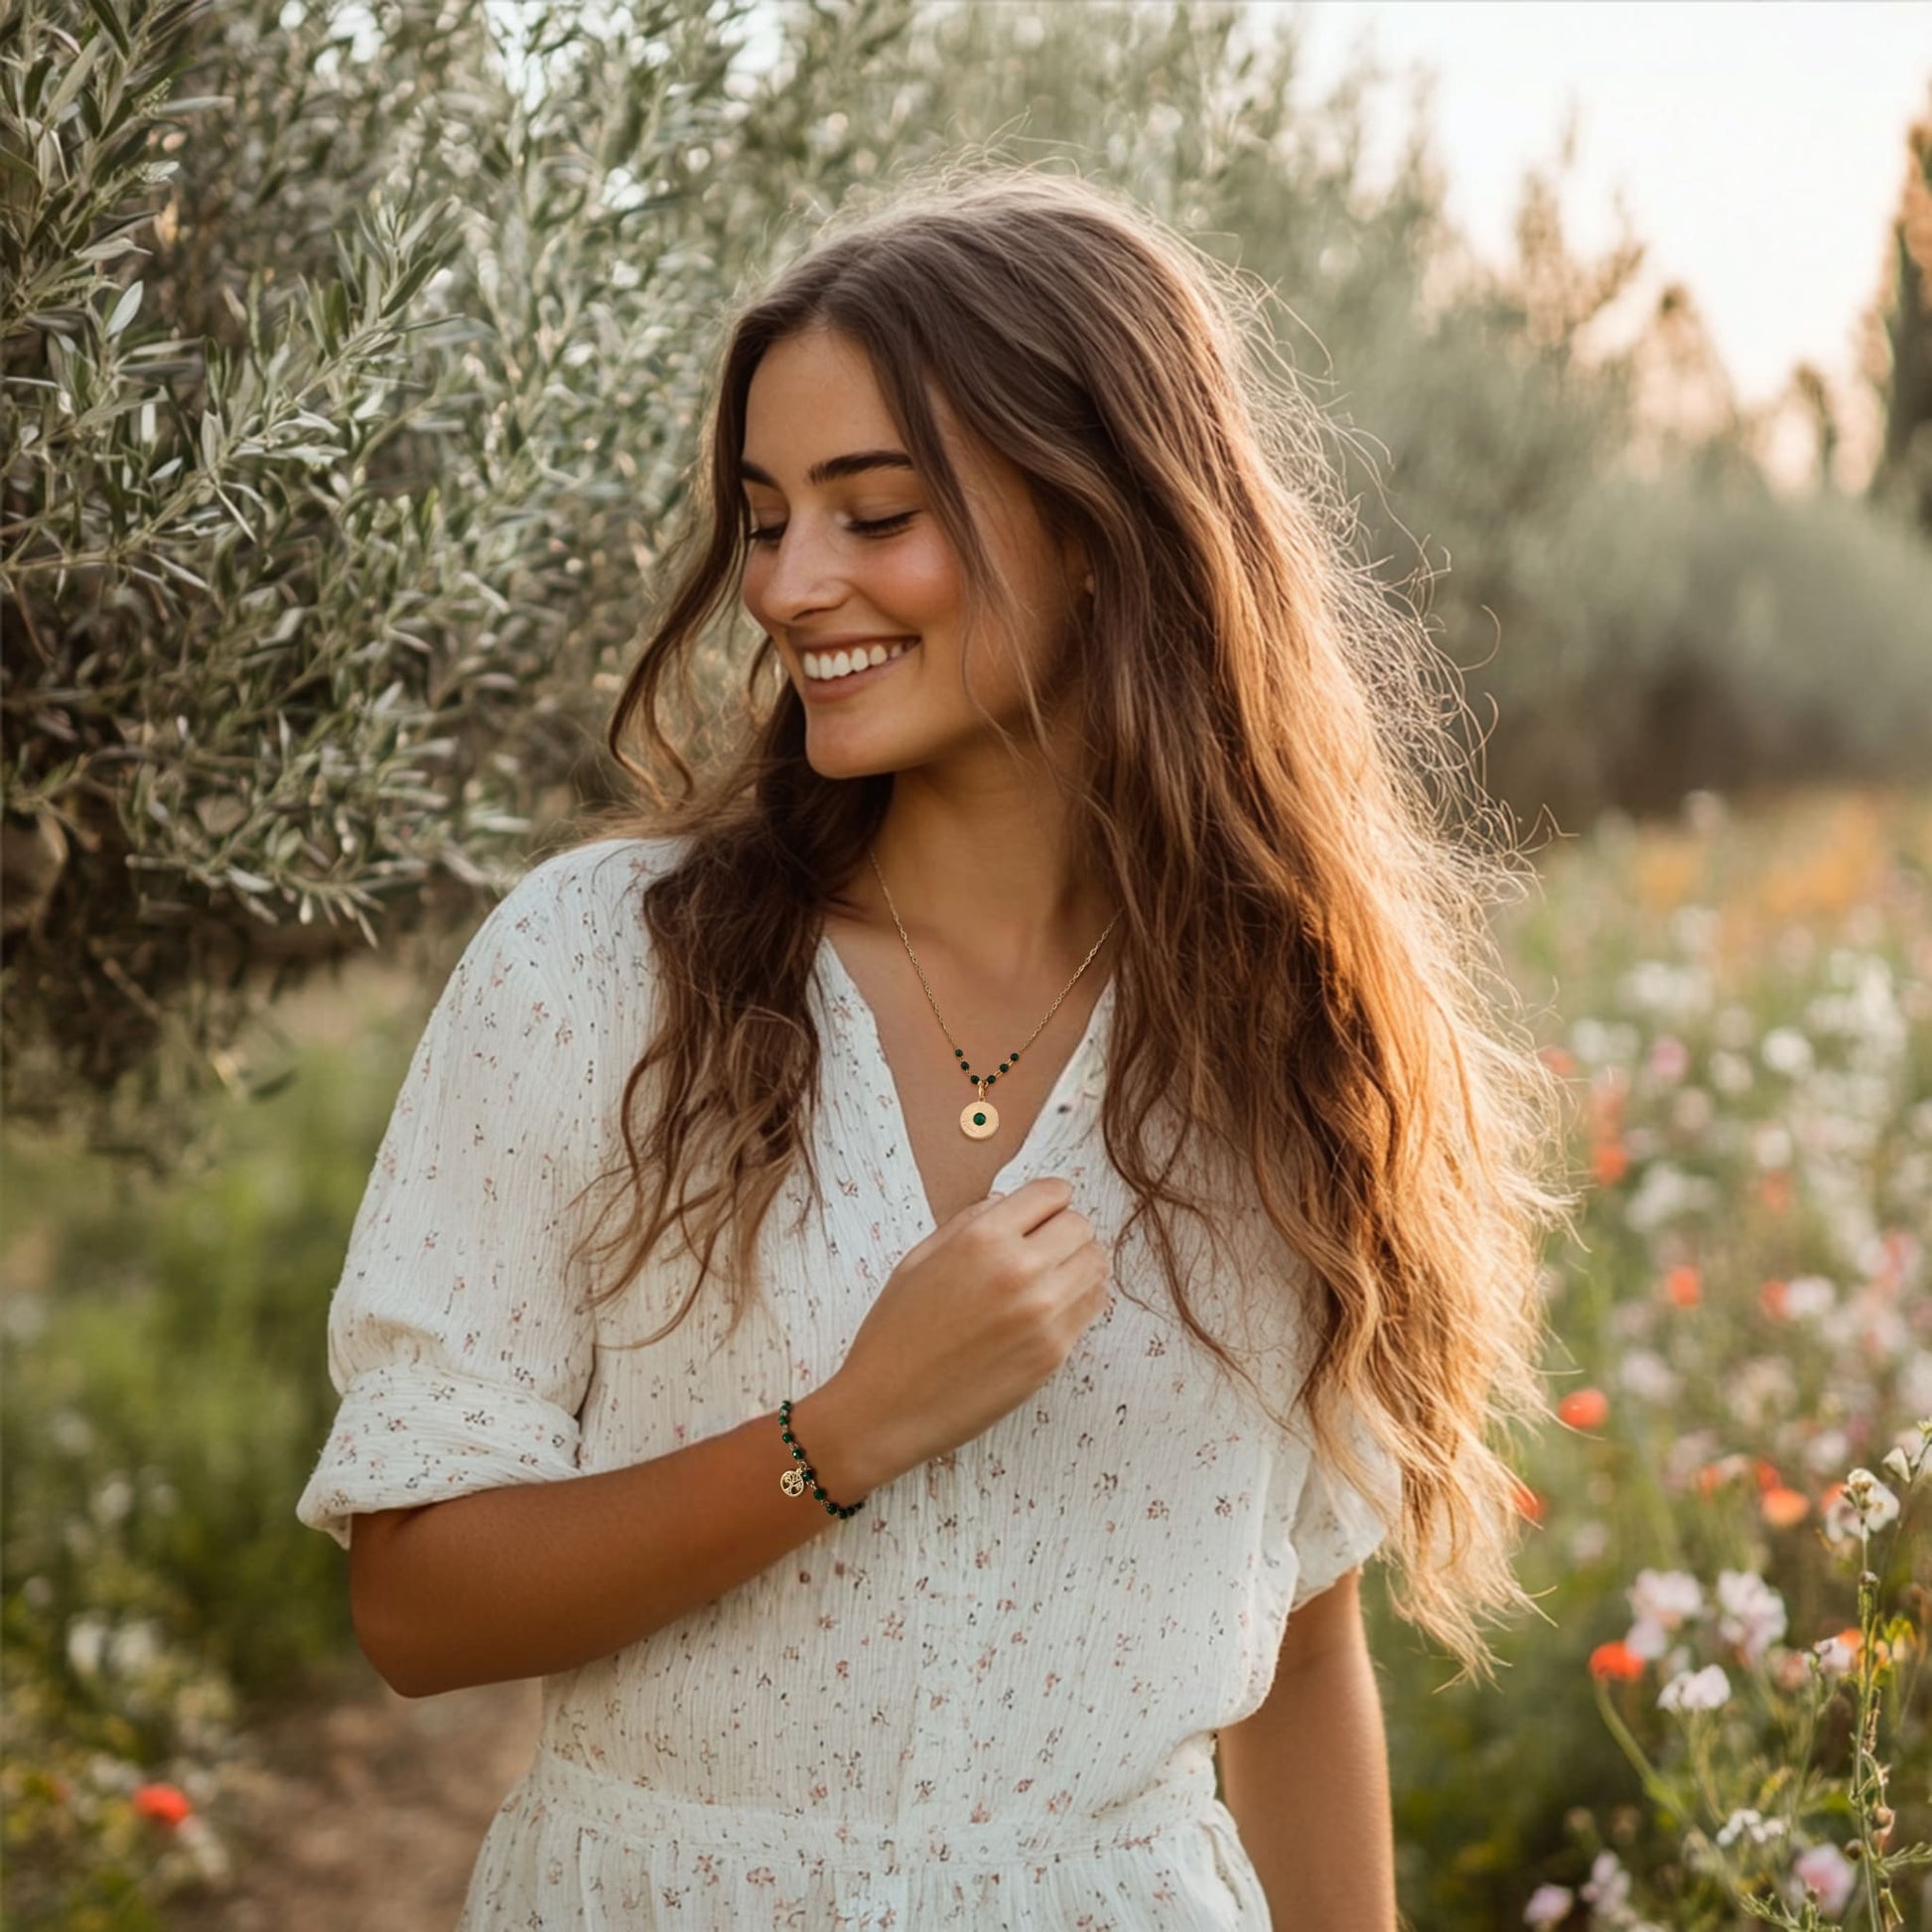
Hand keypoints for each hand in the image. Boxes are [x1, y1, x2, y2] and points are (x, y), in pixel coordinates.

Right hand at [832, 1176, 1111, 1481]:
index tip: (1042, 1214)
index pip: (1053, 1194)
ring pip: (1096, 1265)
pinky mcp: (1054, 1353)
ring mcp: (1043, 1314)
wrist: (886, 1408)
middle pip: (1081, 1227)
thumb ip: (968, 1222)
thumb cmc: (894, 1333)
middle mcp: (1019, 1270)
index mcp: (982, 1239)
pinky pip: (1093, 1306)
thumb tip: (1006, 1203)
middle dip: (1065, 1231)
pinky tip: (1052, 1307)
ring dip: (1078, 1264)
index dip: (1049, 1200)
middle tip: (1043, 1249)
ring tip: (1050, 1278)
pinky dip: (1080, 1299)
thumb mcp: (918, 1260)